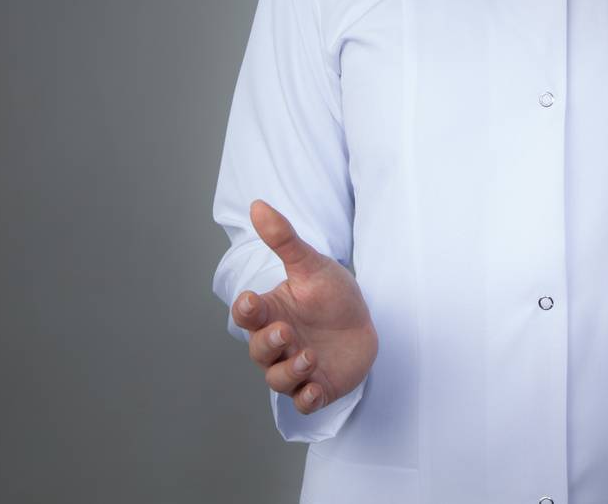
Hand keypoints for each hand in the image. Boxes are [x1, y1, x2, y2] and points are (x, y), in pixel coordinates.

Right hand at [231, 199, 377, 414]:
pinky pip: (304, 402)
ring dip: (289, 371)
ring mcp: (295, 367)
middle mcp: (277, 343)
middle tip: (286, 331)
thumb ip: (284, 239)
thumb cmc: (330, 293)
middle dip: (268, 343)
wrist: (362, 322)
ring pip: (277, 380)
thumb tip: (258, 205)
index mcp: (271, 312)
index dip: (245, 310)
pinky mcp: (317, 387)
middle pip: (258, 351)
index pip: (246, 314)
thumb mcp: (311, 264)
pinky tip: (317, 388)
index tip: (252, 300)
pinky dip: (307, 398)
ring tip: (309, 356)